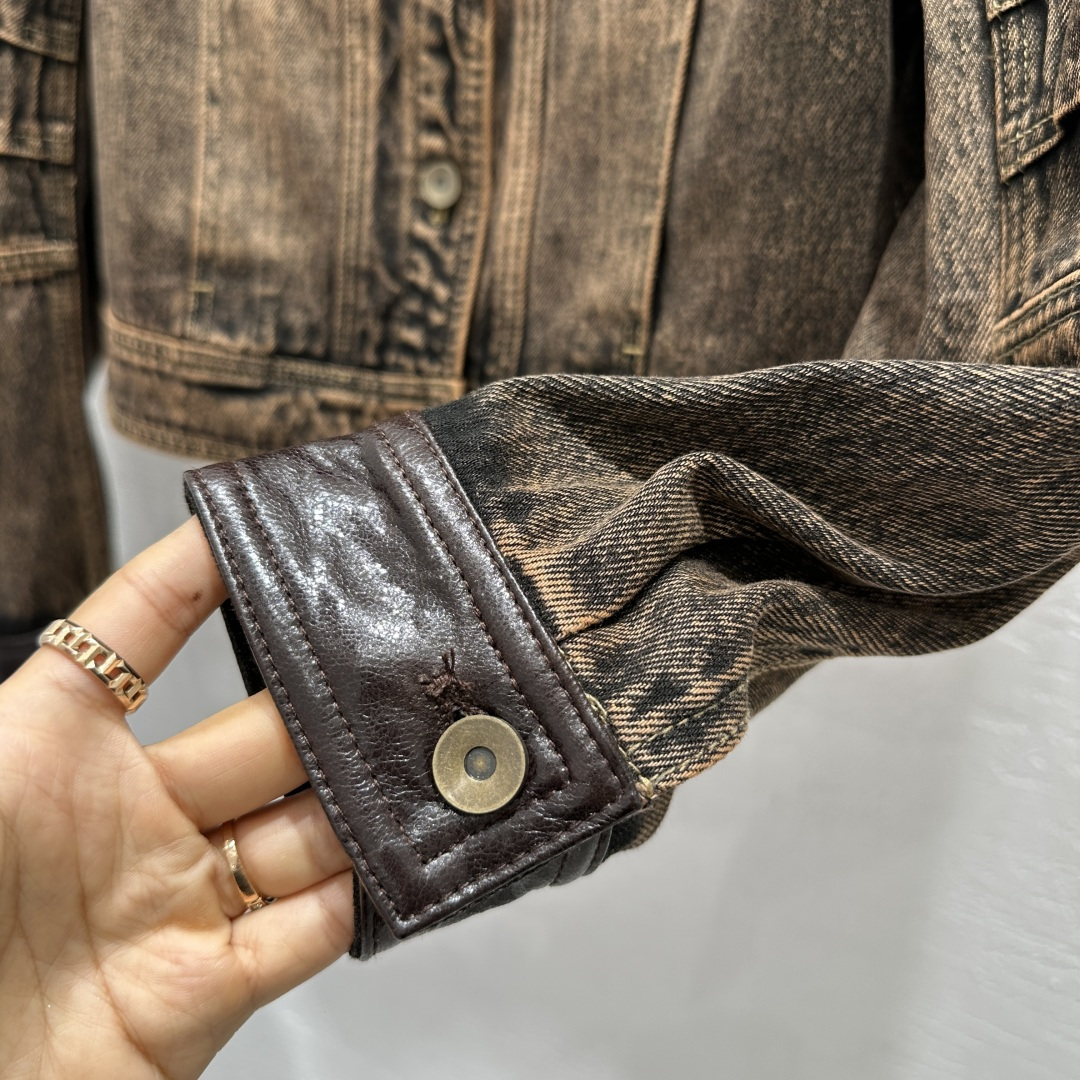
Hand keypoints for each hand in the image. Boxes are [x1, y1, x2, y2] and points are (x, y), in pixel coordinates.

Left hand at [0, 519, 353, 1079]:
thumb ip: (63, 675)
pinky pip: (311, 930)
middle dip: (326, 703)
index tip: (266, 524)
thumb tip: (132, 588)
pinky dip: (365, 898)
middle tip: (396, 666)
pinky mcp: (207, 990)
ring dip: (360, 802)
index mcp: (56, 751)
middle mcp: (130, 820)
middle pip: (259, 737)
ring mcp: (174, 902)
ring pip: (302, 829)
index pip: (139, 634)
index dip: (199, 573)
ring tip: (425, 760)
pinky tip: (401, 857)